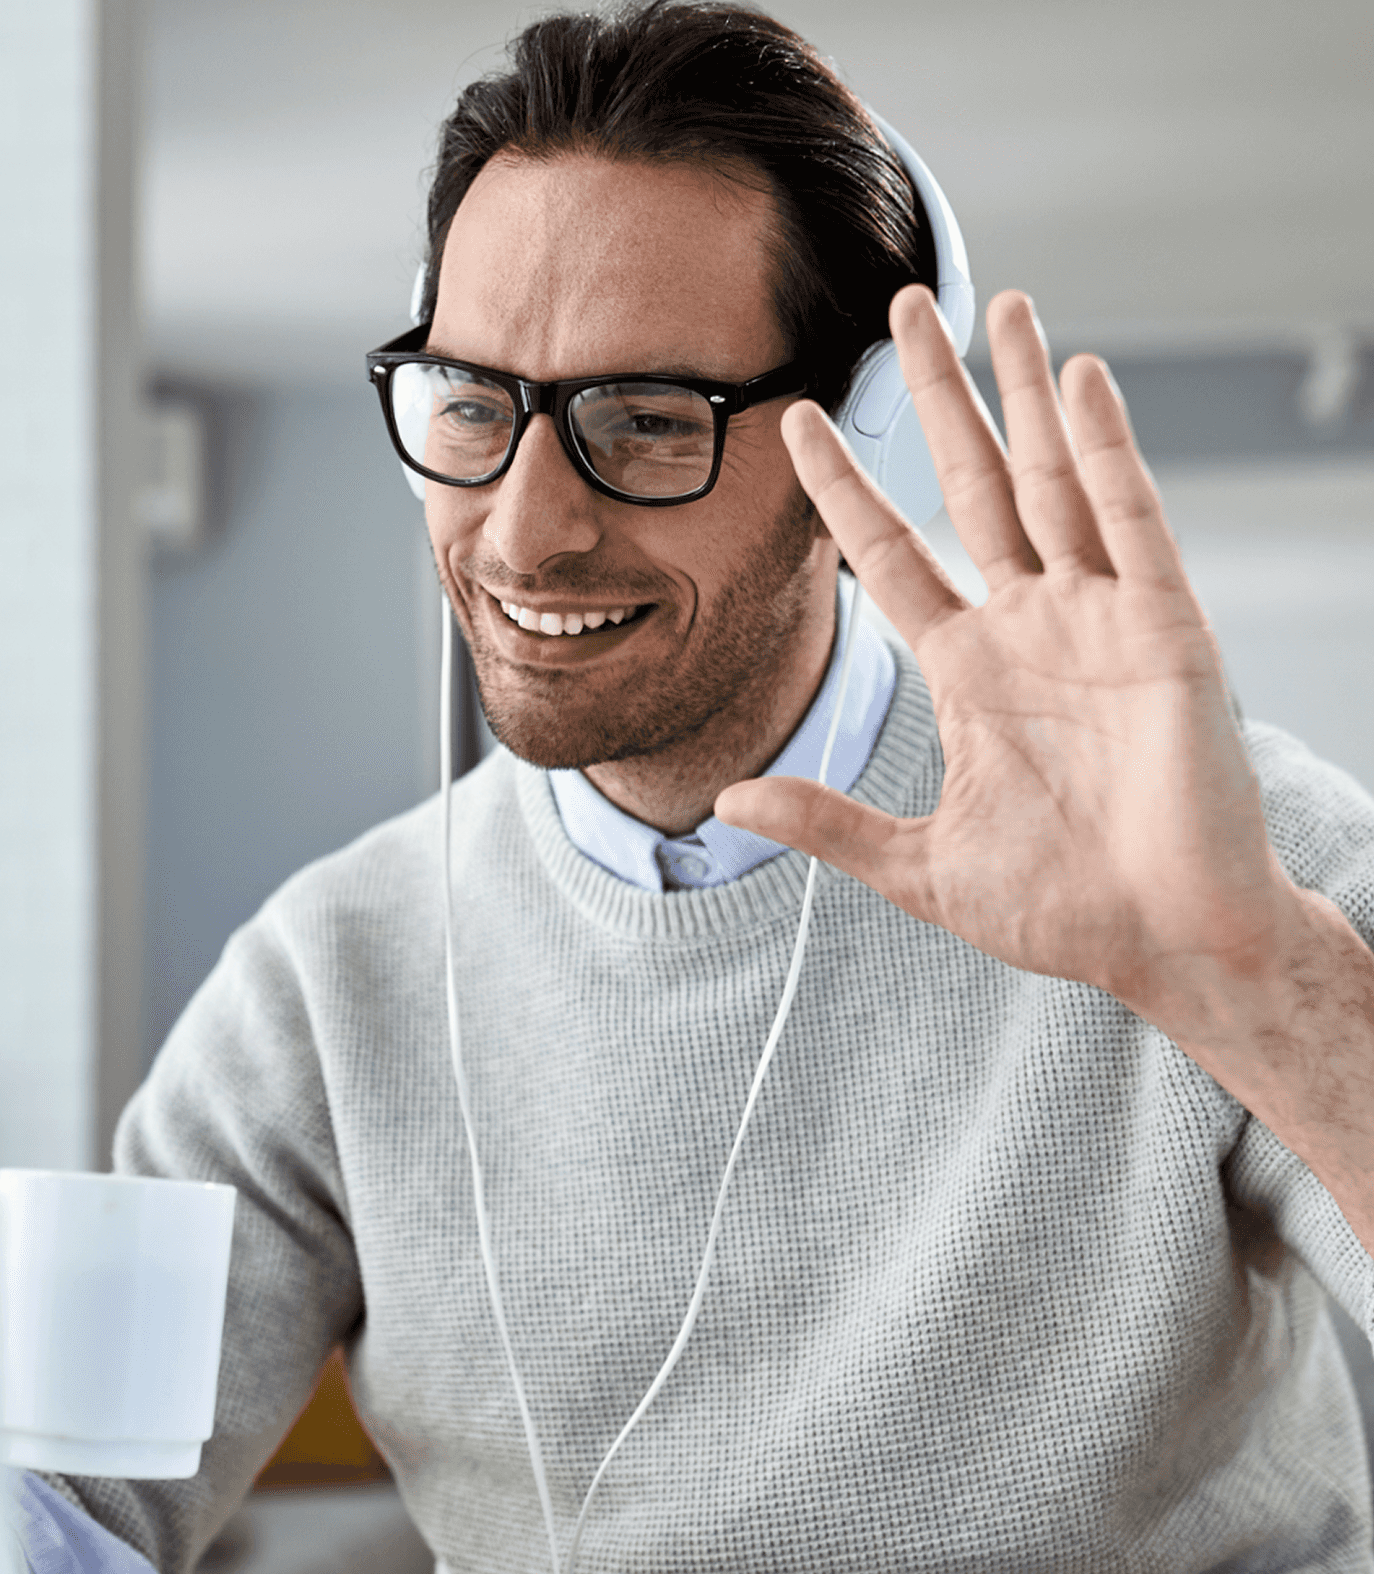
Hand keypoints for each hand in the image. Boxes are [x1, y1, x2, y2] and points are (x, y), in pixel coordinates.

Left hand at [716, 286, 1337, 1042]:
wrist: (1168, 945)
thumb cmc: (1064, 911)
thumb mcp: (918, 864)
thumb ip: (827, 822)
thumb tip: (728, 798)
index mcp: (971, 671)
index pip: (891, 552)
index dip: (843, 485)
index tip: (797, 418)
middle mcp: (1032, 624)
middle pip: (972, 481)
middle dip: (938, 395)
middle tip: (905, 307)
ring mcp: (1100, 618)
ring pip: (1052, 476)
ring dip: (1024, 391)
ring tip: (999, 305)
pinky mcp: (1166, 629)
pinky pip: (1131, 521)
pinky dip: (1108, 450)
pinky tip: (1080, 381)